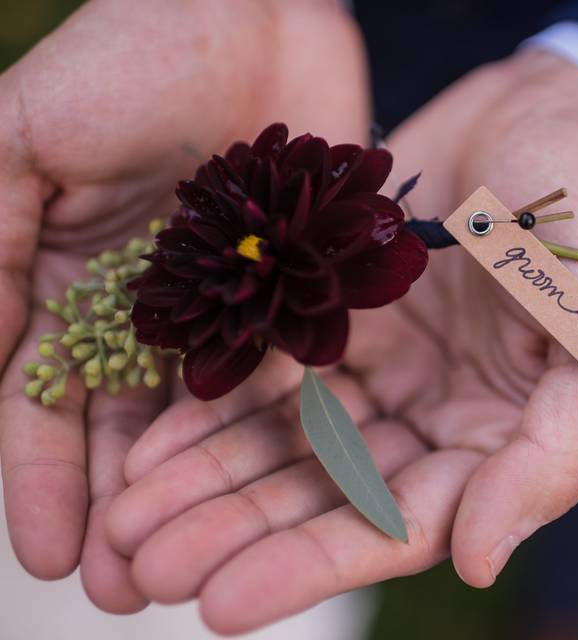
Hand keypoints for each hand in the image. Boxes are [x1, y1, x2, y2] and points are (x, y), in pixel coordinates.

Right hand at [0, 0, 367, 612]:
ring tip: (203, 566)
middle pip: (130, 430)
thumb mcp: (17, 146)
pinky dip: (281, 432)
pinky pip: (290, 372)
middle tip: (127, 591)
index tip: (47, 558)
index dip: (42, 481)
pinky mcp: (300, 292)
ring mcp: (228, 307)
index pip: (43, 405)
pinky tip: (286, 489)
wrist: (246, 11)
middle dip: (125, 508)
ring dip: (202, 493)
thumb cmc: (121, 60)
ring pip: (210, 419)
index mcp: (69, 286)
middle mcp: (149, 312)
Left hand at [104, 50, 577, 632]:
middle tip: (147, 565)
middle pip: (332, 496)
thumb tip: (480, 564)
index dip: (319, 564)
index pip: (408, 524)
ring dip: (210, 480)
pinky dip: (214, 405)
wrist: (548, 104)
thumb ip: (558, 452)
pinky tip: (152, 439)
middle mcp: (441, 420)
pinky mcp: (343, 317)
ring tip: (127, 519)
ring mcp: (389, 369)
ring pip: (290, 442)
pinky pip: (272, 370)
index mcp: (508, 443)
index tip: (225, 601)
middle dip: (240, 531)